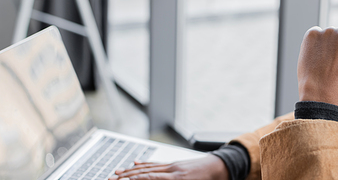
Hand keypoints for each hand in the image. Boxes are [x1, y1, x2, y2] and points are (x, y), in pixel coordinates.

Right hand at [109, 154, 228, 179]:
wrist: (222, 167)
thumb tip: (155, 179)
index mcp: (178, 179)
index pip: (151, 179)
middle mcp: (173, 170)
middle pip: (145, 173)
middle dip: (127, 176)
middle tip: (111, 178)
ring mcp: (173, 165)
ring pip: (149, 168)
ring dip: (131, 171)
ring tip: (116, 173)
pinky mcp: (175, 163)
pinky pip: (157, 163)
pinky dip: (144, 164)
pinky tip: (134, 163)